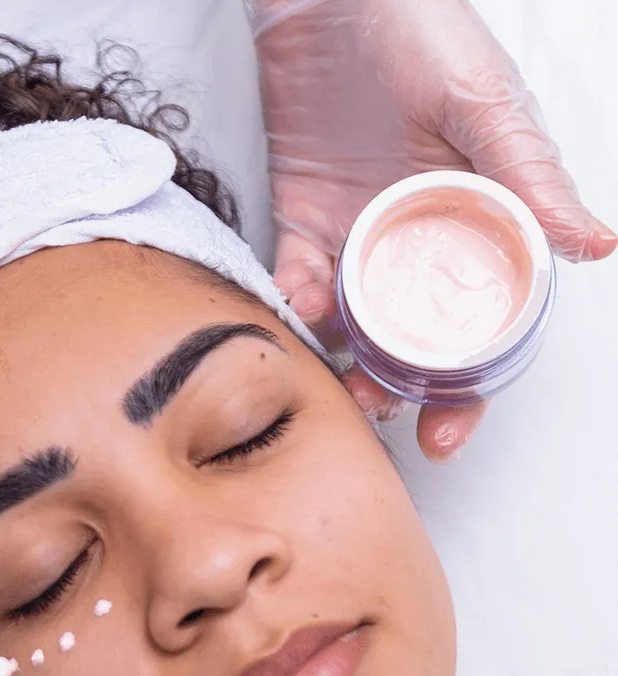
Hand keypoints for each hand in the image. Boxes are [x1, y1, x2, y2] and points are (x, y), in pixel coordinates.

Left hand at [254, 0, 616, 460]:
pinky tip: (296, 308)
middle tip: (379, 414)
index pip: (474, 324)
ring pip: (349, 325)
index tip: (447, 430)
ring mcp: (354, 236)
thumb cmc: (420, 31)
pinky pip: (294, 279)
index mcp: (469, 225)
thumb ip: (528, 178)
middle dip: (398, 390)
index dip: (466, 386)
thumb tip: (595, 246)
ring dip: (342, 359)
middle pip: (409, 342)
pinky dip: (293, 301)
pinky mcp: (301, 219)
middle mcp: (412, 243)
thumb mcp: (483, 104)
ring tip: (338, 376)